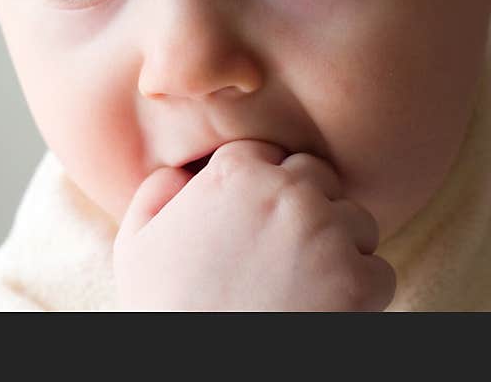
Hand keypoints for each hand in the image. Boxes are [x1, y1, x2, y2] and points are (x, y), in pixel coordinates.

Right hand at [113, 139, 395, 310]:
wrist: (193, 370)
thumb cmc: (162, 310)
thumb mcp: (135, 243)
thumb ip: (156, 192)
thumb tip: (182, 174)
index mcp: (233, 174)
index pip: (266, 152)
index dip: (260, 185)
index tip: (253, 217)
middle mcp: (286, 193)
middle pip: (317, 176)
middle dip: (305, 204)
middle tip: (281, 247)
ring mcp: (326, 236)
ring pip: (356, 220)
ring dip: (337, 246)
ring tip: (301, 281)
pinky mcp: (358, 283)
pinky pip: (378, 271)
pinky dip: (358, 292)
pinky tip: (318, 309)